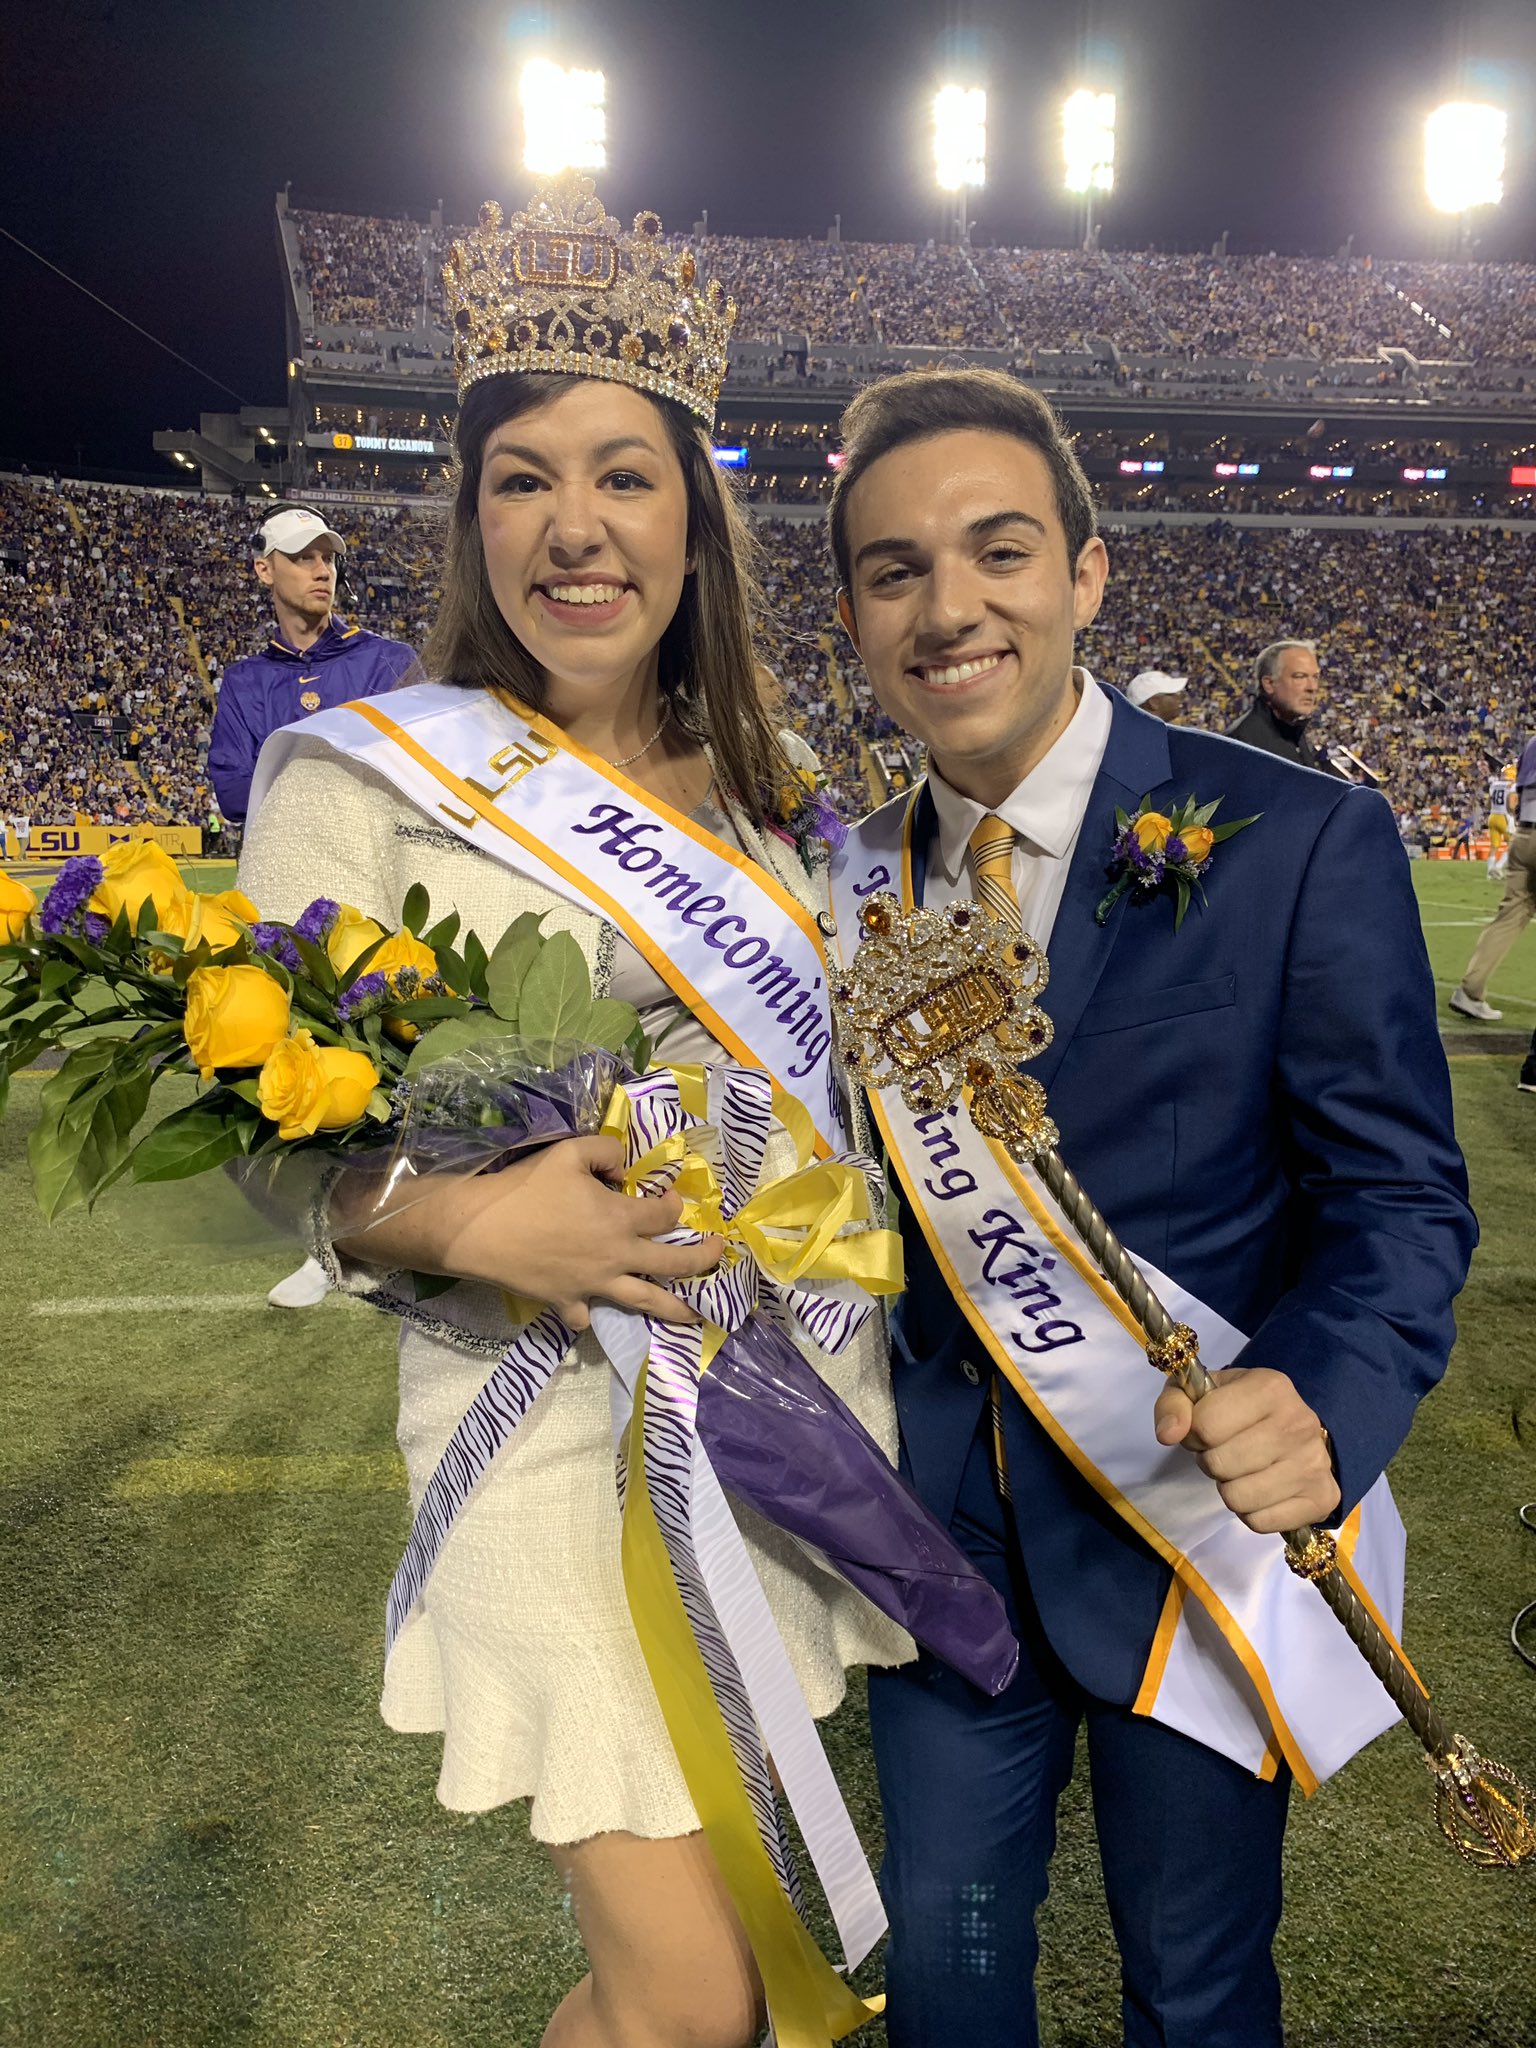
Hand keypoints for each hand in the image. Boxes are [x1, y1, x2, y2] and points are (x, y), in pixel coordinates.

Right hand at [338, 1136, 722, 1329]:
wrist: (479, 1229)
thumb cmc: (525, 1188)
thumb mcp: (569, 1153)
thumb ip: (606, 1152)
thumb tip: (625, 1166)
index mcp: (619, 1218)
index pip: (665, 1216)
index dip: (674, 1206)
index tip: (673, 1201)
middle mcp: (616, 1257)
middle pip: (672, 1264)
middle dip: (702, 1261)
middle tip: (718, 1257)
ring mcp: (593, 1285)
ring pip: (645, 1302)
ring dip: (675, 1310)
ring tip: (695, 1317)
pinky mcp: (566, 1303)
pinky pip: (586, 1317)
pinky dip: (591, 1315)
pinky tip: (592, 1313)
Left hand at [1153, 1366, 1340, 1534]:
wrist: (1300, 1432)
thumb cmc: (1243, 1410)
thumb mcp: (1203, 1393)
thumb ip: (1174, 1404)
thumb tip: (1167, 1434)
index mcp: (1270, 1387)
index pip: (1205, 1425)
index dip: (1194, 1433)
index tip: (1206, 1430)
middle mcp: (1298, 1423)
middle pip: (1219, 1465)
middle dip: (1211, 1462)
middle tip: (1226, 1452)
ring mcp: (1314, 1464)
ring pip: (1237, 1499)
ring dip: (1230, 1489)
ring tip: (1243, 1470)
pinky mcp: (1321, 1500)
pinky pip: (1259, 1523)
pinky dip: (1251, 1513)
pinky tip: (1262, 1491)